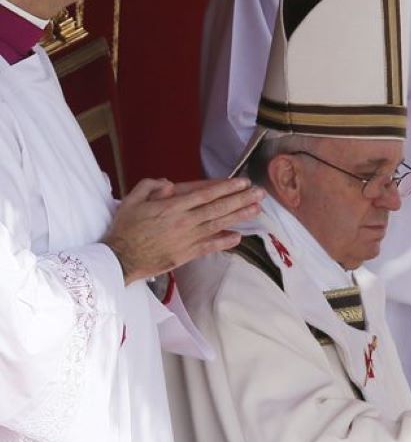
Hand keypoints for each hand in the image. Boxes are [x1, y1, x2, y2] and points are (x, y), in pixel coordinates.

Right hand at [103, 178, 263, 284]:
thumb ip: (150, 186)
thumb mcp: (131, 200)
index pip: (205, 194)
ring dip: (238, 217)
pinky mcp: (186, 254)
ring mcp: (186, 239)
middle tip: (259, 193)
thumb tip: (169, 183)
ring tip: (256, 210)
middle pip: (217, 208)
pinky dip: (224, 242)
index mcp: (171, 206)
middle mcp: (183, 221)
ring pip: (217, 225)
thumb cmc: (125, 228)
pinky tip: (239, 236)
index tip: (242, 183)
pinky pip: (209, 247)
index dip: (226, 188)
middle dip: (240, 199)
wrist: (119, 258)